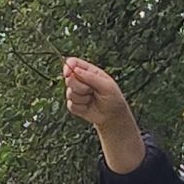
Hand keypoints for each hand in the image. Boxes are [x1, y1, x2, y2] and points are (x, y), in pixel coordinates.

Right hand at [62, 57, 146, 173]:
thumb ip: (89, 76)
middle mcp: (82, 81)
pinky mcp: (75, 106)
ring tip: (93, 102)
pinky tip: (88, 109)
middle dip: (79, 84)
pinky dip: (79, 108)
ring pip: (69, 93)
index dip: (70, 66)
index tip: (69, 68)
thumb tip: (73, 67)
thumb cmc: (114, 100)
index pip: (74, 64)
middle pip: (69, 78)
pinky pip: (70, 105)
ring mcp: (77, 94)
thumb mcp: (105, 86)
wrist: (114, 120)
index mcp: (90, 72)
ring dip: (81, 97)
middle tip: (91, 91)